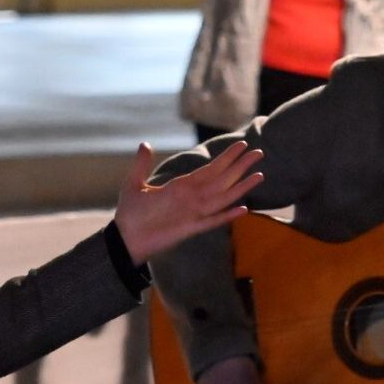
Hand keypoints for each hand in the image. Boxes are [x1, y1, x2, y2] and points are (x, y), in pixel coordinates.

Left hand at [113, 141, 263, 264]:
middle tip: (259, 153)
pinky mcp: (190, 229)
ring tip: (259, 174)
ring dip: (241, 187)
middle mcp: (192, 198)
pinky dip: (227, 216)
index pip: (210, 169)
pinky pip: (213, 221)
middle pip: (222, 179)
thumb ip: (142, 164)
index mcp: (182, 186)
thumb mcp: (134, 183)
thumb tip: (145, 144)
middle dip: (240, 166)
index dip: (227, 158)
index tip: (242, 145)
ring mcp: (193, 213)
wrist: (124, 239)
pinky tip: (244, 209)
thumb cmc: (130, 214)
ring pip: (222, 197)